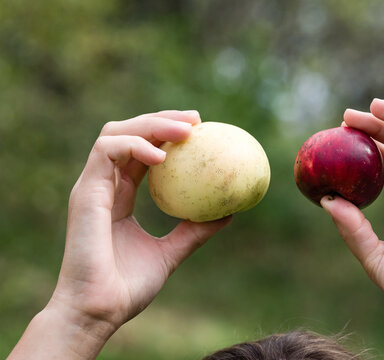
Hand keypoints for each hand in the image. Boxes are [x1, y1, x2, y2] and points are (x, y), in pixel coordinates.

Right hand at [9, 110, 230, 359]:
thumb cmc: (129, 286)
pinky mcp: (84, 191)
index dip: (166, 134)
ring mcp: (92, 186)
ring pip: (116, 133)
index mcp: (119, 196)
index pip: (142, 151)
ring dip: (152, 125)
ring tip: (187, 130)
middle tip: (196, 120)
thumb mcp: (172, 253)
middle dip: (161, 120)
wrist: (99, 310)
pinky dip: (136, 145)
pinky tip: (164, 156)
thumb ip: (194, 231)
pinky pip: (108, 151)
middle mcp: (104, 185)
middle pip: (128, 133)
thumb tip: (228, 214)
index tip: (200, 130)